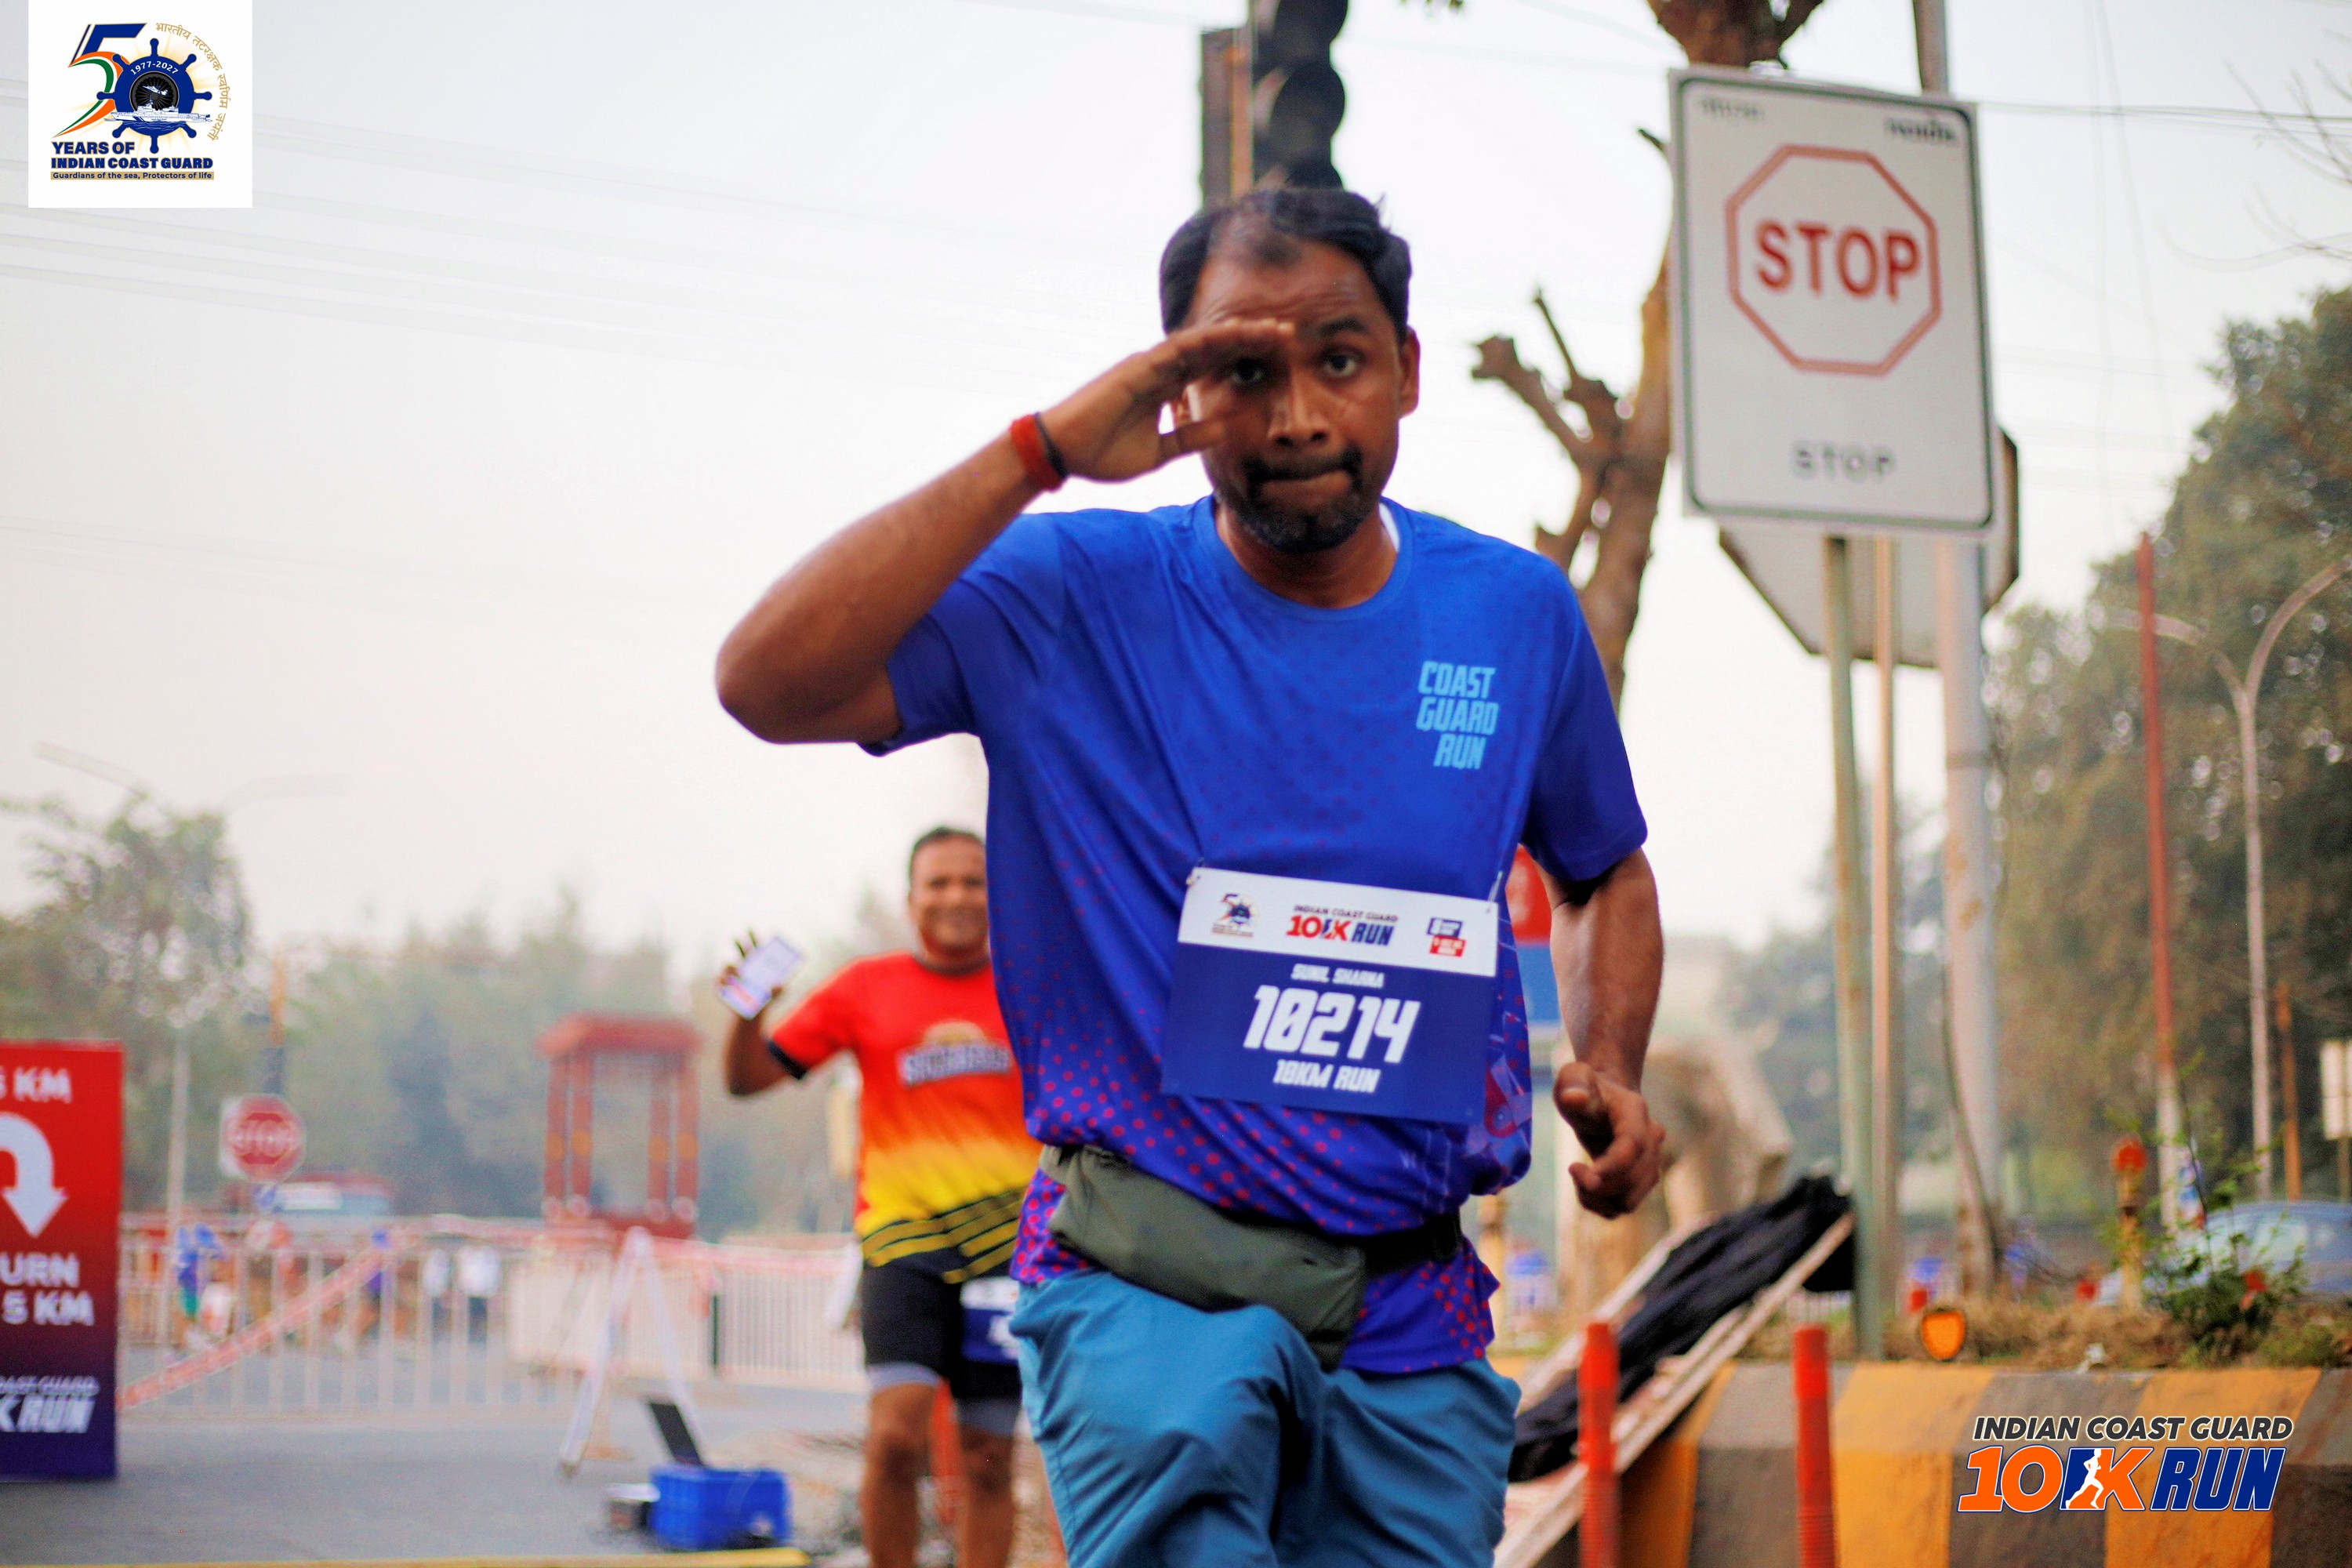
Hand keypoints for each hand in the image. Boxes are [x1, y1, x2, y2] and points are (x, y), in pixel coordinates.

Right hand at [721, 932, 783, 1011]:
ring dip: (732, 969)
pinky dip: (723, 983)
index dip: (753, 937)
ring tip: (740, 975)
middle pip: (740, 950)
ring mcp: (732, 976)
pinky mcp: (722, 987)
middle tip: (737, 937)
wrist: (752, 1015)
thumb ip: (781, 990)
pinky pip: (719, 982)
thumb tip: (778, 984)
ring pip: (728, 966)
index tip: (751, 929)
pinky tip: (727, 987)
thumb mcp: (778, 996)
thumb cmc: (766, 1001)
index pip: (755, 947)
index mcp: (757, 964)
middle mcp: (744, 966)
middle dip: (738, 943)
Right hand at [1040, 319, 1293, 483]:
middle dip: (1252, 339)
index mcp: (1166, 387)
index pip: (1213, 366)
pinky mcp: (1137, 368)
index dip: (1246, 357)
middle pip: (1216, 348)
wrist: (1063, 454)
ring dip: (1238, 333)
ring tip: (1273, 328)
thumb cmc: (1102, 453)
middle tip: (1290, 333)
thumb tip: (1225, 428)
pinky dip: (1206, 340)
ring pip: (1203, 342)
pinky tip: (1233, 333)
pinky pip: (1177, 349)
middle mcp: (1161, 369)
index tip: (1281, 355)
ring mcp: (1150, 365)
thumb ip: (1190, 438)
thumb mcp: (1159, 452)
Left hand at [1555, 1062, 1665, 1218]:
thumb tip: (1574, 1098)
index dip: (1610, 1165)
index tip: (1575, 1169)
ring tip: (1578, 1176)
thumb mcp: (1573, 1077)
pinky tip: (1585, 1186)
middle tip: (1573, 1169)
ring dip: (1598, 1198)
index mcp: (1635, 1112)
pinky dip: (1601, 1205)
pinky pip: (1624, 1206)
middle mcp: (1651, 1139)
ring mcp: (1650, 1162)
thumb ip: (1574, 1083)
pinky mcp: (1641, 1180)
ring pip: (1630, 1200)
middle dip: (1598, 1184)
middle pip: (1633, 1178)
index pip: (1632, 1145)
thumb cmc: (1585, 1086)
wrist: (1604, 1097)